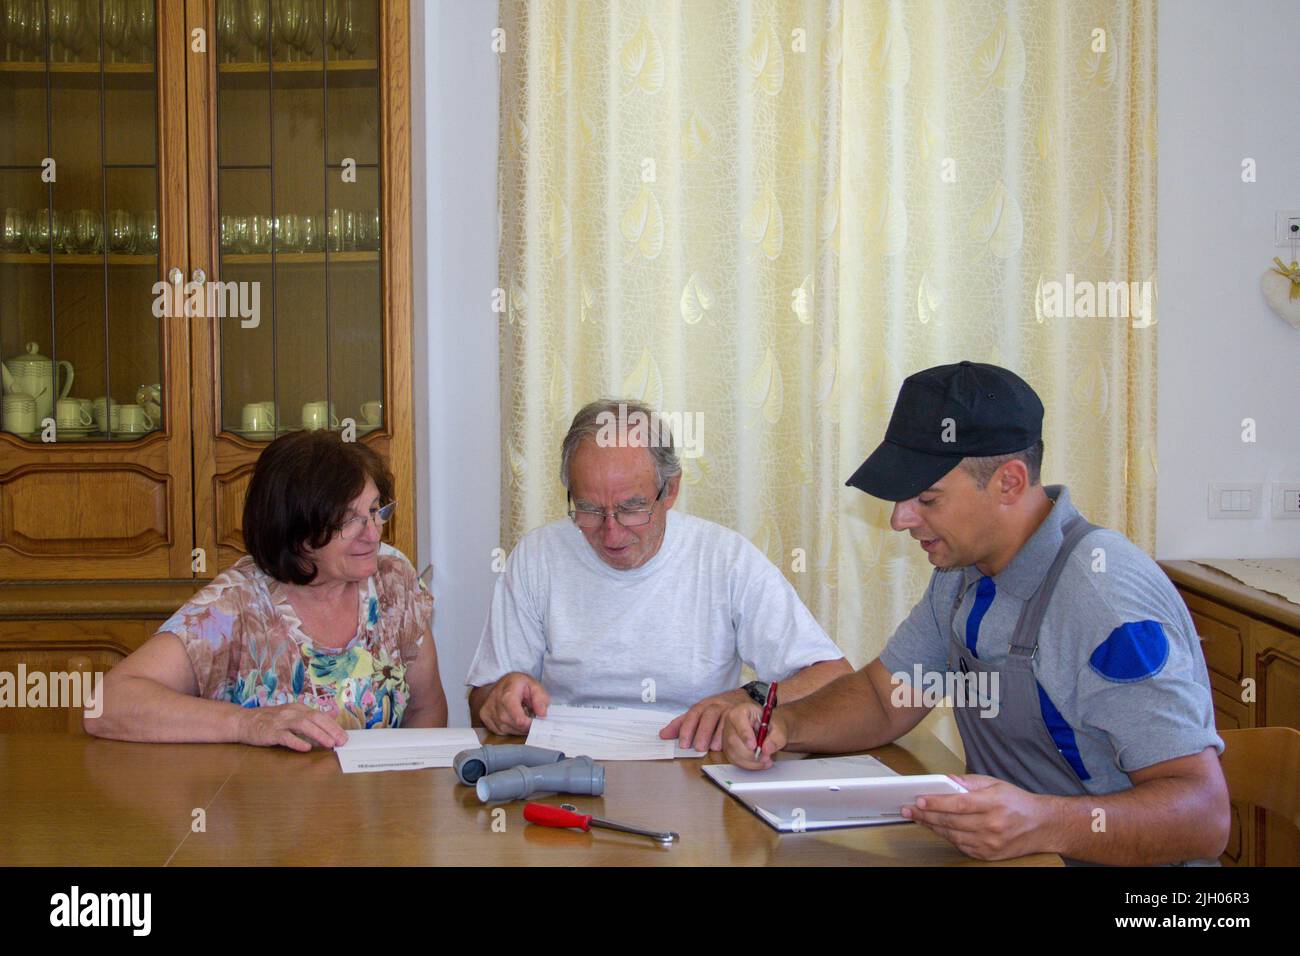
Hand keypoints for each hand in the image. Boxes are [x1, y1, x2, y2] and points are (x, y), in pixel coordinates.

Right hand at [237, 703, 347, 751]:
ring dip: (318, 734)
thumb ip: (305, 721)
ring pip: (303, 725)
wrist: (243, 721)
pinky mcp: (270, 732)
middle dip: (331, 729)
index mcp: (297, 708)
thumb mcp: (289, 716)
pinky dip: (296, 742)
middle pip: (315, 718)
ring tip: (329, 744)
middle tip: (342, 741)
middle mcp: (291, 712)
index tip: (344, 735)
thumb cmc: (268, 721)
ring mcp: (280, 721)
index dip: (333, 725)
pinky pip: (285, 736)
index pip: (320, 715)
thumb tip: (326, 728)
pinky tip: (306, 748)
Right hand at [478, 672, 549, 735]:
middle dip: (524, 726)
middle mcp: (495, 701)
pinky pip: (499, 730)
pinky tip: (512, 719)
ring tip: (521, 717)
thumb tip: (542, 714)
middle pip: (512, 724)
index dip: (529, 724)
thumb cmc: (519, 684)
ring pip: (505, 729)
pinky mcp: (484, 716)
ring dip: (516, 728)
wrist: (502, 682)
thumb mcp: (534, 685)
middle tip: (530, 719)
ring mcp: (487, 709)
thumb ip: (540, 699)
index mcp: (508, 692)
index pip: (517, 717)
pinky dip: (508, 728)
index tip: (535, 722)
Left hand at [659, 688, 750, 751]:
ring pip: (724, 718)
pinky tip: (741, 744)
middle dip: (702, 732)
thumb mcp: (698, 714)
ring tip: (714, 748)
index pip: (692, 714)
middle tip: (699, 747)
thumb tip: (663, 735)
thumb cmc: (716, 709)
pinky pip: (741, 722)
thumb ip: (681, 724)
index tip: (683, 744)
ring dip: (719, 734)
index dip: (687, 729)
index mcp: (703, 705)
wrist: (741, 698)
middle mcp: (716, 705)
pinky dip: (742, 733)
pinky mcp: (744, 712)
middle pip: (708, 715)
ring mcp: (730, 708)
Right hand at [719, 701, 788, 768]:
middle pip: (733, 740)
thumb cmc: (772, 725)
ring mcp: (726, 736)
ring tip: (766, 760)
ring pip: (733, 753)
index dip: (745, 734)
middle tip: (766, 757)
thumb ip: (776, 737)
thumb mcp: (780, 727)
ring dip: (750, 761)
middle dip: (750, 753)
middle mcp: (730, 722)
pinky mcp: (728, 748)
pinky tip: (759, 762)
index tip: (754, 746)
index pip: (737, 720)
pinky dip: (748, 764)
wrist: (769, 729)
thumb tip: (766, 749)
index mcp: (741, 710)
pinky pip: (734, 760)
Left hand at [901, 773, 1053, 860]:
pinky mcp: (989, 855)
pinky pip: (961, 846)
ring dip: (932, 827)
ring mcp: (990, 843)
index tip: (918, 800)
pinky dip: (947, 837)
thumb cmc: (1017, 802)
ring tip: (917, 818)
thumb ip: (969, 782)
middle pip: (951, 821)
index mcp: (993, 803)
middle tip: (908, 810)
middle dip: (926, 815)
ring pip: (953, 835)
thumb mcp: (995, 783)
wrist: (1042, 826)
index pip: (958, 804)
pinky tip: (937, 829)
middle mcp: (992, 825)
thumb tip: (946, 780)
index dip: (936, 803)